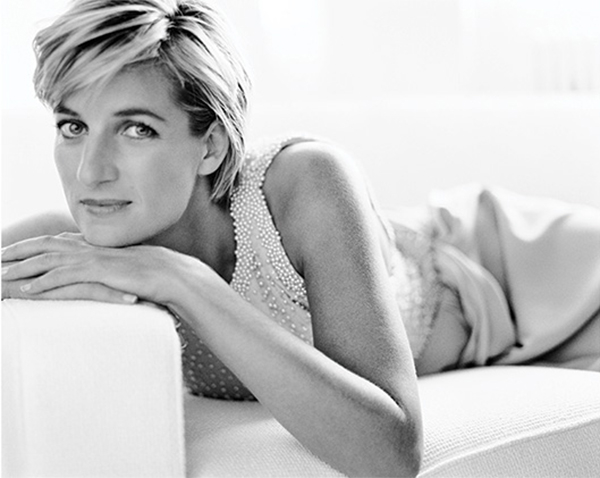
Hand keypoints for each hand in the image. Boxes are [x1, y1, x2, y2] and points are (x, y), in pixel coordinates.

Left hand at [2, 233, 182, 304]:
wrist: (170, 273)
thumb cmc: (151, 274)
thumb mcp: (123, 269)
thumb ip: (107, 269)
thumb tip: (99, 276)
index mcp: (95, 246)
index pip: (56, 242)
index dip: (32, 245)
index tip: (12, 250)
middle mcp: (90, 248)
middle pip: (46, 245)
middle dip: (18, 250)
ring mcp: (93, 259)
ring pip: (49, 260)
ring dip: (23, 267)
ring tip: (1, 275)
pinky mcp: (98, 272)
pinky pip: (64, 277)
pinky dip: (43, 283)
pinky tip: (27, 290)